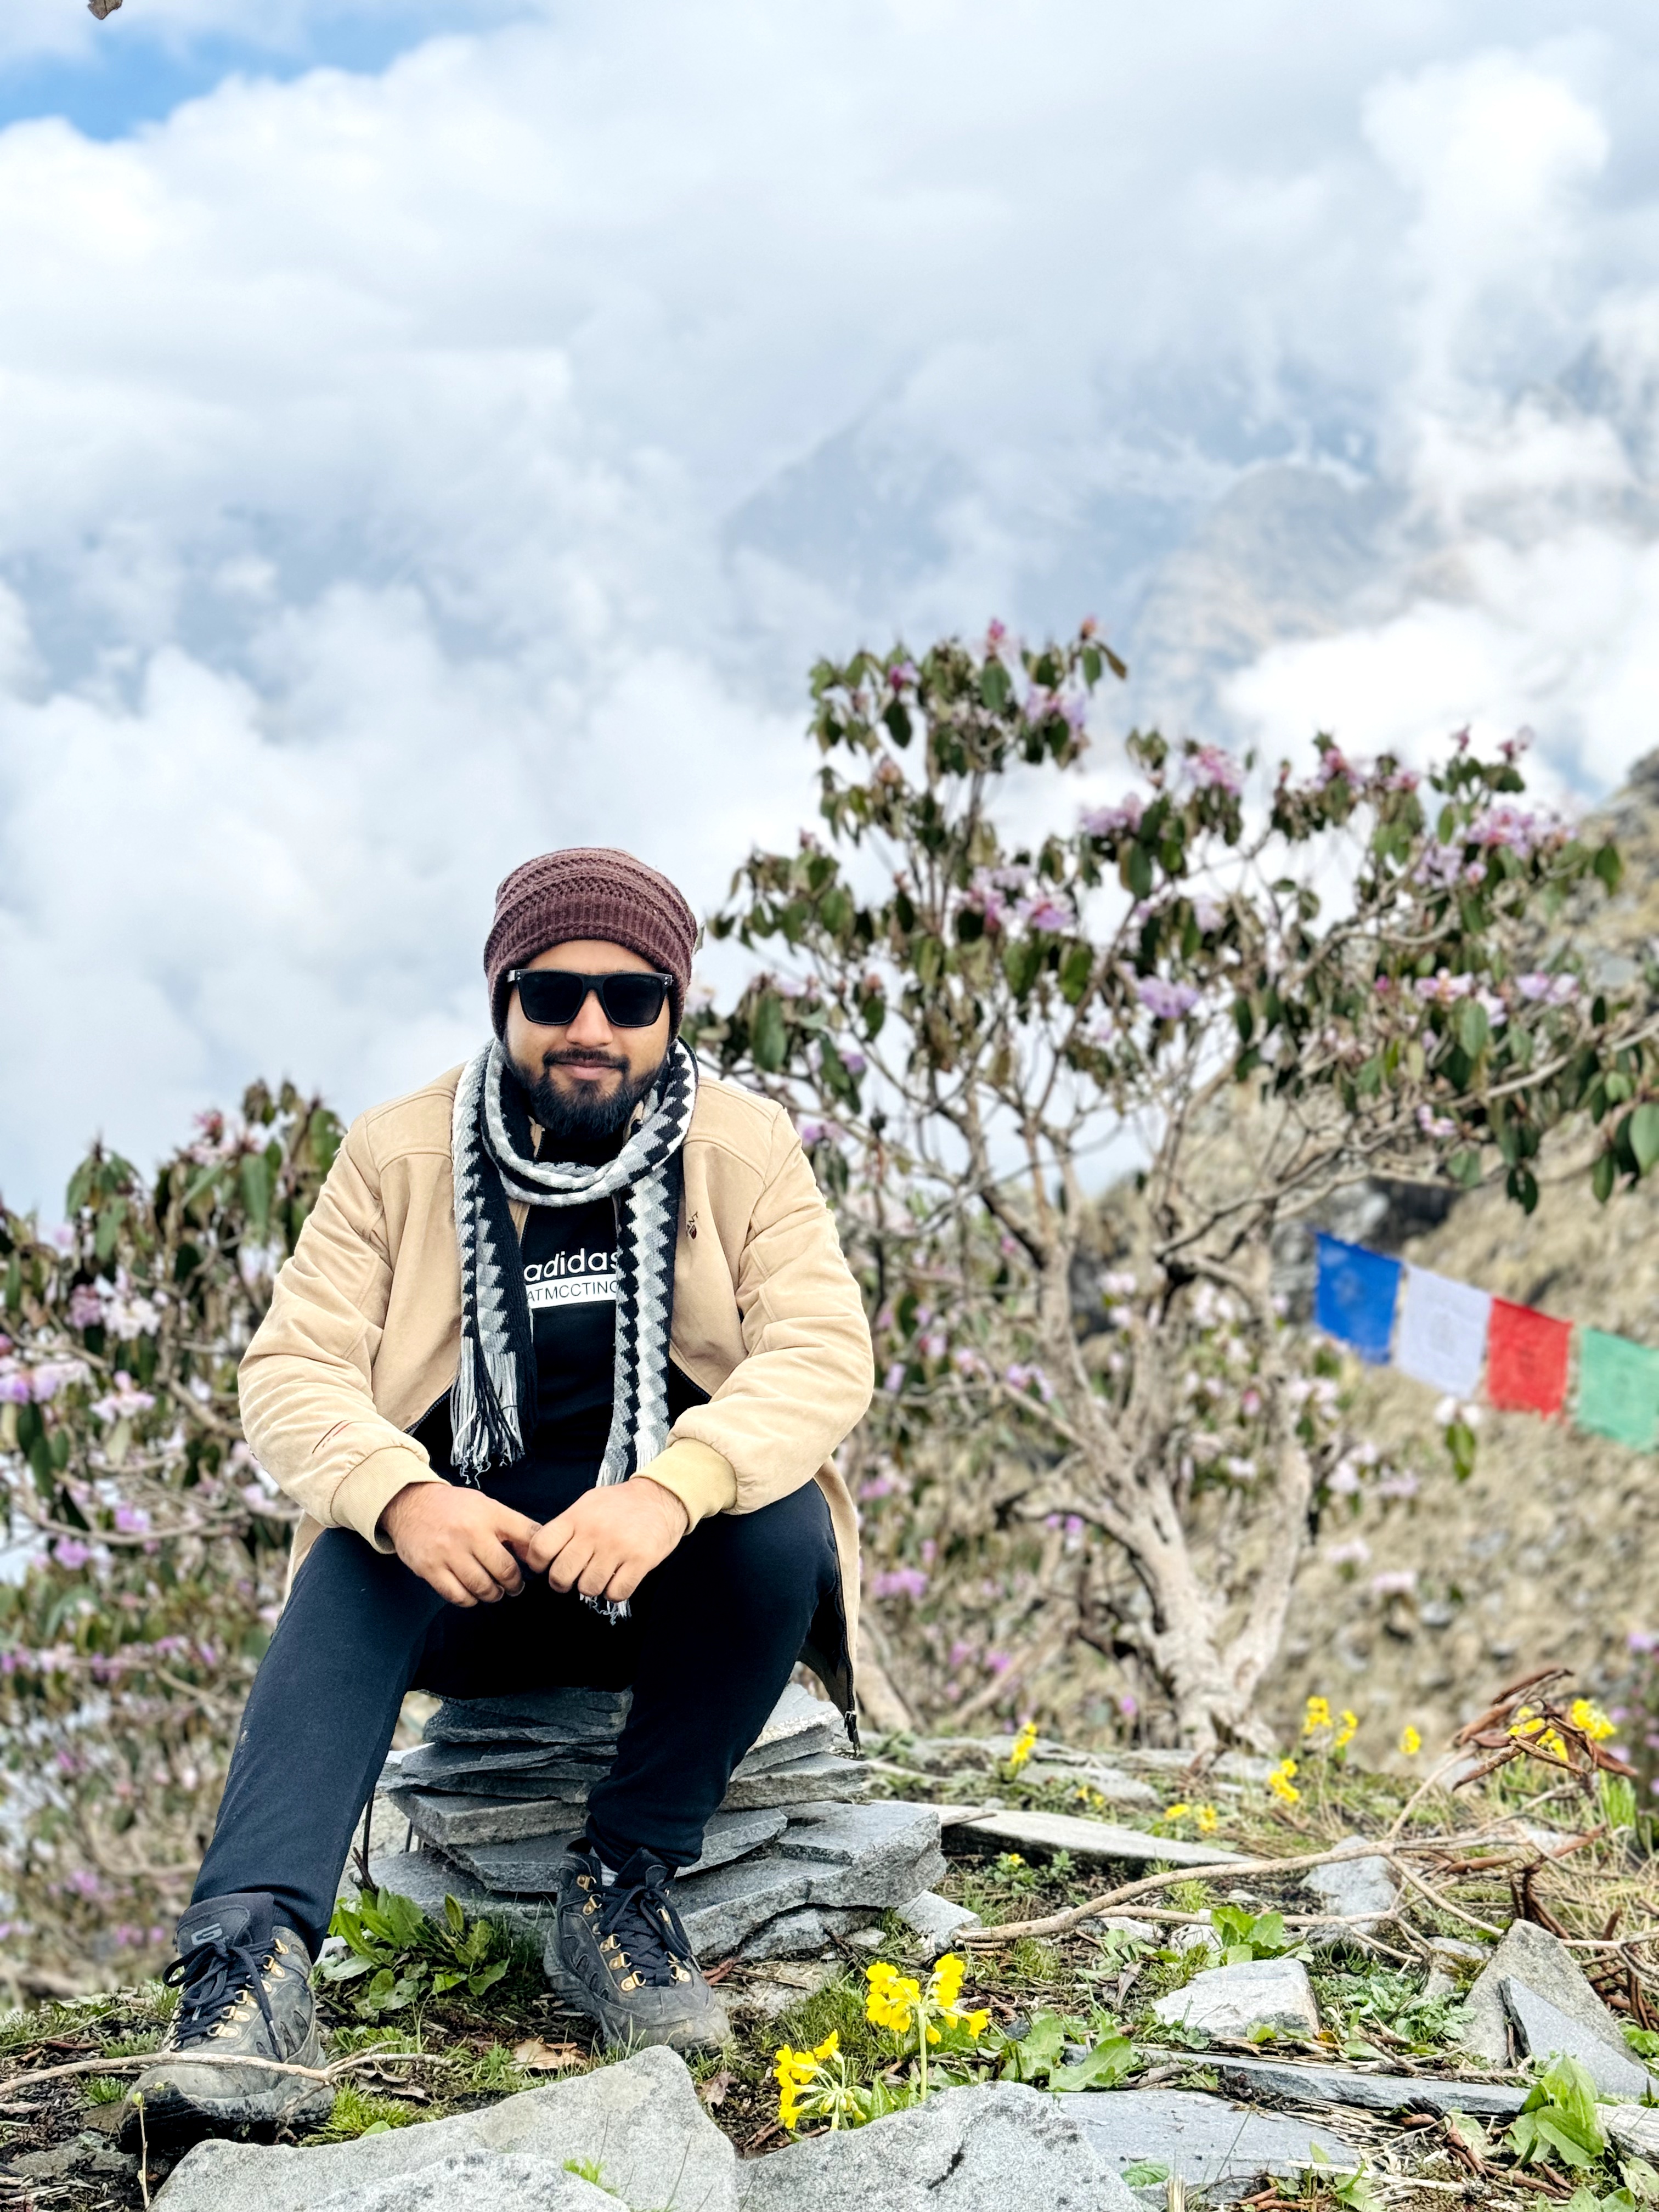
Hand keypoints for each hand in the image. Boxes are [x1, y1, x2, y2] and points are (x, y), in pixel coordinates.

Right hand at [379, 1482, 540, 1607]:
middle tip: (515, 1586)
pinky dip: (469, 1600)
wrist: (410, 1505)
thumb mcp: (487, 1506)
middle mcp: (470, 1533)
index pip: (528, 1536)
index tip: (535, 1566)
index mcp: (490, 1514)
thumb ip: (511, 1527)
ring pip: (482, 1587)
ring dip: (493, 1594)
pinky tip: (472, 1594)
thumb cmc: (454, 1508)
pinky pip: (457, 1595)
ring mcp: (449, 1552)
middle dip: (515, 1584)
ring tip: (495, 1592)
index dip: (538, 1556)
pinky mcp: (430, 1569)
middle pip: (505, 1570)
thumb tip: (534, 1554)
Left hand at [526, 1479, 688, 1604]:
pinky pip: (616, 1593)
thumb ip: (565, 1527)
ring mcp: (617, 1548)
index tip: (548, 1565)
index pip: (541, 1548)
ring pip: (588, 1588)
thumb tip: (538, 1554)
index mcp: (576, 1517)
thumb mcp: (587, 1504)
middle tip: (573, 1577)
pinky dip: (615, 1592)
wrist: (661, 1498)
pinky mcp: (640, 1561)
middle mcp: (594, 1532)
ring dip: (592, 1587)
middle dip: (563, 1583)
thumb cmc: (620, 1505)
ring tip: (600, 1574)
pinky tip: (619, 1578)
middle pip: (561, 1575)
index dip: (539, 1564)